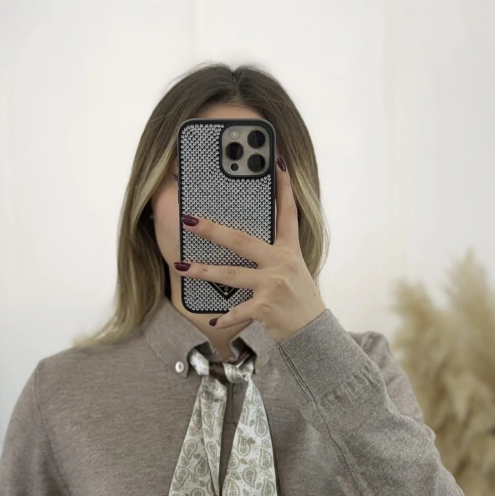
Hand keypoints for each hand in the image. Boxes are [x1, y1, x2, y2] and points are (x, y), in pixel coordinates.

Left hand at [173, 153, 325, 344]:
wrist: (313, 332)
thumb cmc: (300, 300)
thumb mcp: (294, 271)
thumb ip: (275, 254)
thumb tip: (245, 242)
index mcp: (290, 250)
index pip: (288, 212)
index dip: (283, 186)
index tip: (277, 162)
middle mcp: (282, 263)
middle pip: (241, 240)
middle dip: (212, 229)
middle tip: (189, 219)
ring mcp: (273, 284)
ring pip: (230, 274)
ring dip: (202, 271)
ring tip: (181, 267)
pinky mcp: (266, 306)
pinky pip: (238, 310)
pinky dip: (224, 316)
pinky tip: (212, 319)